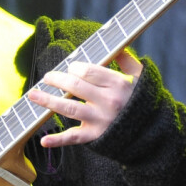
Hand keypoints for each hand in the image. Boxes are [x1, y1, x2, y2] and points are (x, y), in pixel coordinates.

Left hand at [27, 50, 142, 146]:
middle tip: (47, 77)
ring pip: (69, 109)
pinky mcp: (96, 136)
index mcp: (118, 85)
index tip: (69, 67)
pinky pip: (74, 138)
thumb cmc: (141, 100)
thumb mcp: (139, 77)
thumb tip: (115, 45)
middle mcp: (108, 102)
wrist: (152, 133)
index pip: (88, 71)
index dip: (74, 67)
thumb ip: (126, 60)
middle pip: (75, 86)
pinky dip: (58, 140)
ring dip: (47, 101)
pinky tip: (44, 140)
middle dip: (57, 79)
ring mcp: (101, 120)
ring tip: (33, 94)